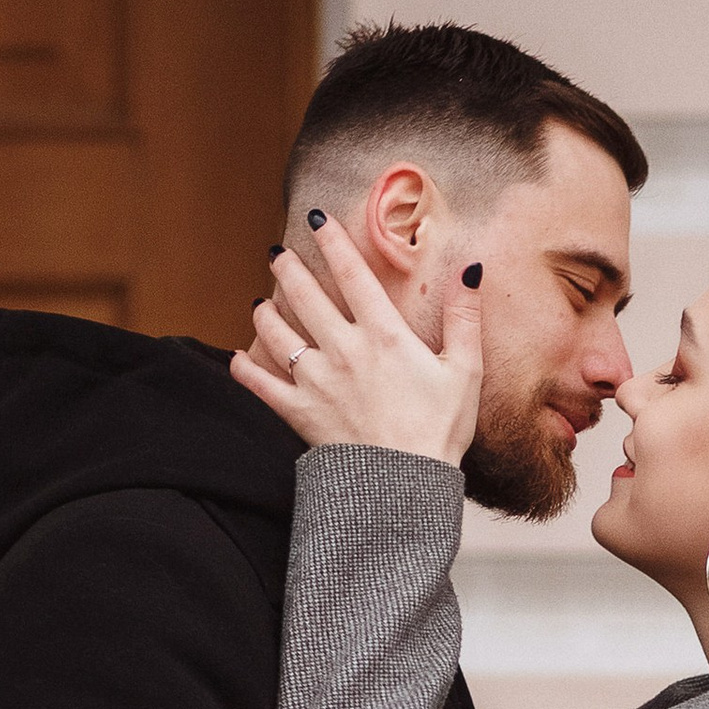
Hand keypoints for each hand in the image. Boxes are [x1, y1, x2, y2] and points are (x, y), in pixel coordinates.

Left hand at [230, 219, 482, 464]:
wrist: (404, 489)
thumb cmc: (439, 432)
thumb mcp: (464, 371)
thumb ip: (464, 317)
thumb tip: (470, 269)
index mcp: (383, 335)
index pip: (352, 273)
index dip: (333, 241)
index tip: (318, 219)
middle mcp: (344, 349)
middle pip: (305, 295)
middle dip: (288, 268)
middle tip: (277, 254)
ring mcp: (317, 381)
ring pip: (278, 333)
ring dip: (265, 313)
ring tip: (260, 303)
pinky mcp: (300, 413)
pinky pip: (263, 387)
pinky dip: (247, 371)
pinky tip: (238, 359)